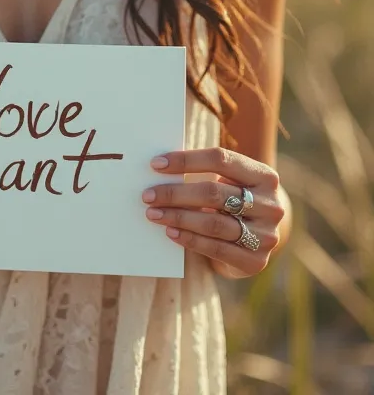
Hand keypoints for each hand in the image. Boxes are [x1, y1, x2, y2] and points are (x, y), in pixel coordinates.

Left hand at [142, 146, 284, 277]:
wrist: (259, 238)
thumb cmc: (234, 201)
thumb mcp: (229, 183)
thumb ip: (204, 174)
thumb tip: (159, 168)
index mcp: (264, 176)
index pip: (221, 159)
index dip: (186, 160)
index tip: (156, 164)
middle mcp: (270, 204)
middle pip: (214, 193)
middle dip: (176, 193)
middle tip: (148, 195)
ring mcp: (266, 235)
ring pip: (213, 223)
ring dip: (178, 217)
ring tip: (154, 214)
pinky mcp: (255, 260)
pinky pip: (216, 248)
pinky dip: (190, 239)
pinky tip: (170, 232)